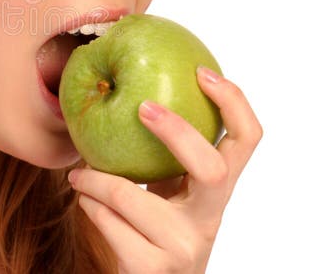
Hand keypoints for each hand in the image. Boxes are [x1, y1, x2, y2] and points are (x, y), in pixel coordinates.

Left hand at [67, 66, 262, 273]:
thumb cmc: (153, 230)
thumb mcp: (168, 193)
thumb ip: (161, 157)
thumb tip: (127, 90)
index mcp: (218, 191)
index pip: (248, 140)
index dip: (234, 103)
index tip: (201, 72)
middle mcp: (210, 219)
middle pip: (211, 168)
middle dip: (176, 131)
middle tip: (142, 107)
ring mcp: (184, 246)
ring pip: (129, 195)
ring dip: (94, 179)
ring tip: (79, 174)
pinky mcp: (153, 268)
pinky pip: (107, 221)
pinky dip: (88, 204)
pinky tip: (85, 199)